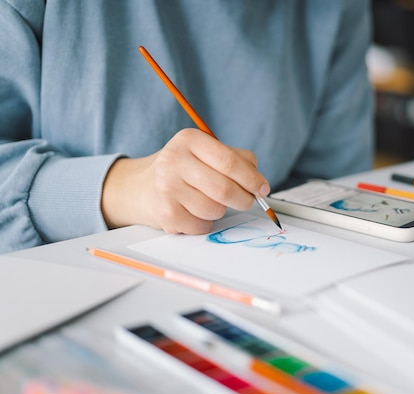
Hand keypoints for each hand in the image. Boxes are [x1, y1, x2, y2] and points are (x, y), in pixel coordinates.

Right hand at [101, 128, 270, 233]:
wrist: (141, 188)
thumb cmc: (184, 169)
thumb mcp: (206, 152)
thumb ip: (236, 160)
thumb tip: (260, 183)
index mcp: (189, 140)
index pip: (230, 162)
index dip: (252, 179)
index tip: (263, 188)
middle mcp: (174, 161)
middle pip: (224, 189)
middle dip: (243, 199)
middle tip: (247, 201)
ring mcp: (167, 188)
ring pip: (215, 209)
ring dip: (221, 210)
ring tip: (210, 202)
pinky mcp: (166, 213)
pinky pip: (203, 225)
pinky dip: (207, 222)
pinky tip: (195, 212)